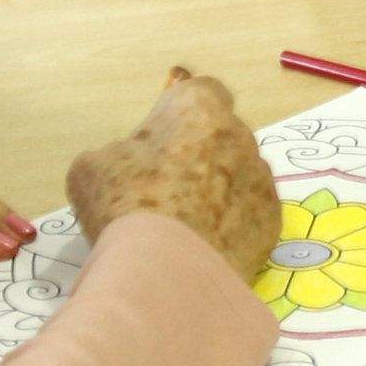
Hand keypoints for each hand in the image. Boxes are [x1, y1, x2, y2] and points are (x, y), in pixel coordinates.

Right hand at [67, 69, 281, 293]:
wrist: (168, 273)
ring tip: (185, 226)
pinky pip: (249, 215)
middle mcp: (240, 135)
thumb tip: (129, 163)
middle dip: (198, 155)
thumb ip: (118, 153)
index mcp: (198, 109)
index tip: (160, 140)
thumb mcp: (93, 168)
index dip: (179, 115)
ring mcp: (261, 180)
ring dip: (218, 191)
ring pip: (238, 176)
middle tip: (165, 189)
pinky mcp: (272, 222)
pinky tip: (204, 247)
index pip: (200, 92)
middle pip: (219, 137)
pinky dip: (232, 226)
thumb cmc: (127, 205)